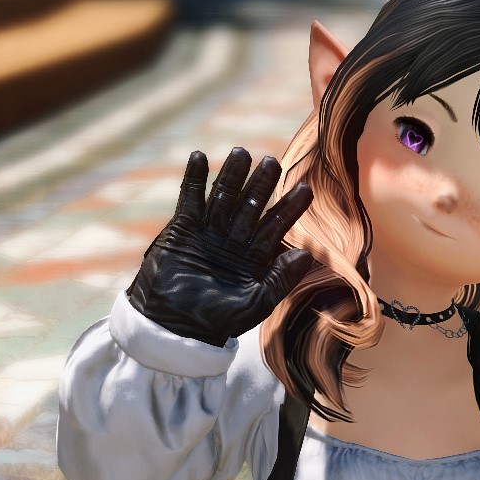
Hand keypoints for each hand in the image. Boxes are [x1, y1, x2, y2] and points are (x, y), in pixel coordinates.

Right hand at [126, 150, 313, 346]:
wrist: (172, 326)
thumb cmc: (215, 321)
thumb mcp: (255, 304)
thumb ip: (280, 280)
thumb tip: (306, 255)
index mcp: (252, 258)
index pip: (275, 227)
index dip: (289, 208)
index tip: (305, 189)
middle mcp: (232, 240)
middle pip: (249, 205)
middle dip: (261, 185)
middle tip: (272, 162)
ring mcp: (207, 232)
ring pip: (223, 197)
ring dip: (231, 176)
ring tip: (241, 153)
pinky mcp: (182, 229)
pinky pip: (189, 199)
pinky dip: (194, 179)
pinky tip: (200, 157)